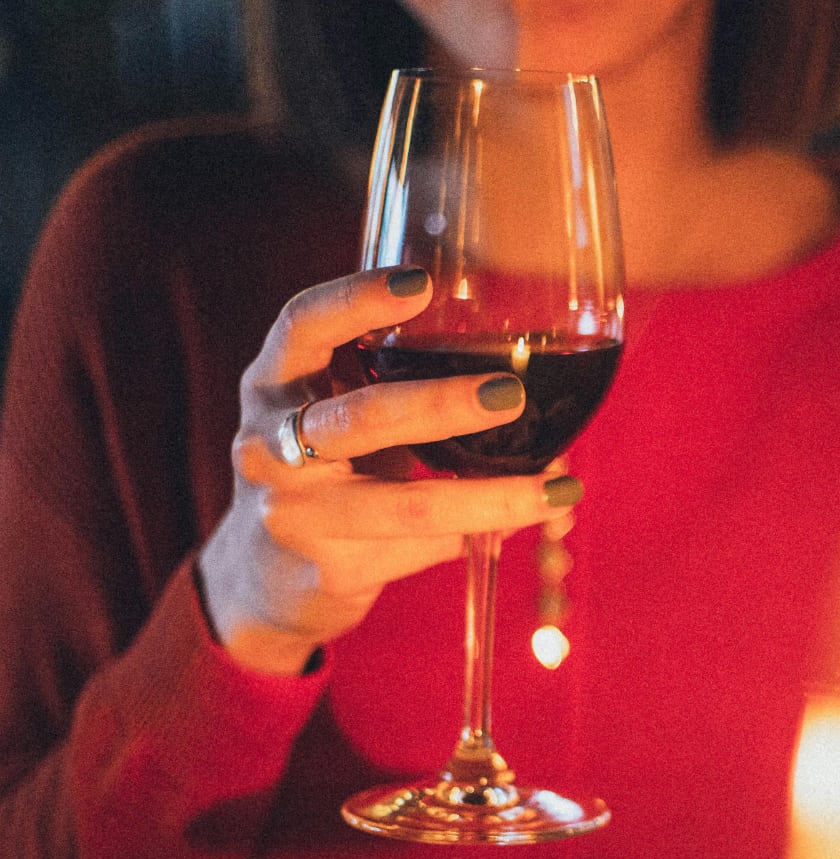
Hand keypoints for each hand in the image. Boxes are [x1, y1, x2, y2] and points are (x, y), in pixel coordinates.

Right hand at [197, 268, 581, 676]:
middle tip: (511, 393)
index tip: (421, 282)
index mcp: (274, 384)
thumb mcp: (337, 412)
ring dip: (485, 498)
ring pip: (402, 505)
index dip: (356, 301)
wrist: (265, 576)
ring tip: (554, 489)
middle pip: (359, 418)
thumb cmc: (325, 470)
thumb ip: (395, 382)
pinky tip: (522, 524)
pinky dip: (477, 536)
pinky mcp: (327, 570)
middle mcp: (268, 445)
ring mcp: (294, 515)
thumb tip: (523, 377)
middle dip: (440, 405)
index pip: (302, 327)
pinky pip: (419, 551)